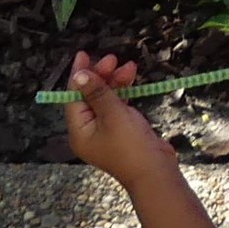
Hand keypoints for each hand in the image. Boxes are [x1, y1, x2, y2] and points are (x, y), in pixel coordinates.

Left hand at [62, 52, 174, 187]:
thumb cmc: (130, 145)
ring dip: (115, 82)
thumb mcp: (113, 115)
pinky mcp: (122, 130)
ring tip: (129, 66)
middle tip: (113, 58)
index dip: (79, 75)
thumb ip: (96, 93)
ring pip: (105, 99)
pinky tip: (132, 78)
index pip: (73, 97)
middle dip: (100, 76)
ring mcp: (105, 130)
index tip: (84, 54)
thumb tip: (78, 75)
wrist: (155, 172)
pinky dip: (123, 93)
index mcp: (79, 130)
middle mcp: (88, 130)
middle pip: (88, 97)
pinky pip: (117, 106)